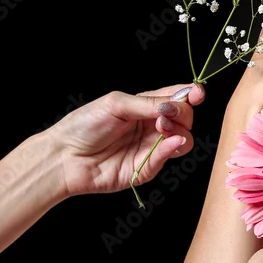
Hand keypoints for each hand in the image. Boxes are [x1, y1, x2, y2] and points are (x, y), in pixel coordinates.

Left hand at [46, 83, 204, 196]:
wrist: (64, 157)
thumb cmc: (84, 125)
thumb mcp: (117, 104)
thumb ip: (149, 103)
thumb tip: (178, 103)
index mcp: (145, 106)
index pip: (176, 98)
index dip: (190, 95)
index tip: (198, 94)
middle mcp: (151, 126)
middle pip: (184, 118)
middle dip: (182, 113)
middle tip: (165, 115)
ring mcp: (150, 147)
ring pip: (183, 139)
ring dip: (180, 131)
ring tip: (162, 128)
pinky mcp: (147, 168)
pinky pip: (168, 157)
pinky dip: (172, 147)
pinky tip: (168, 142)